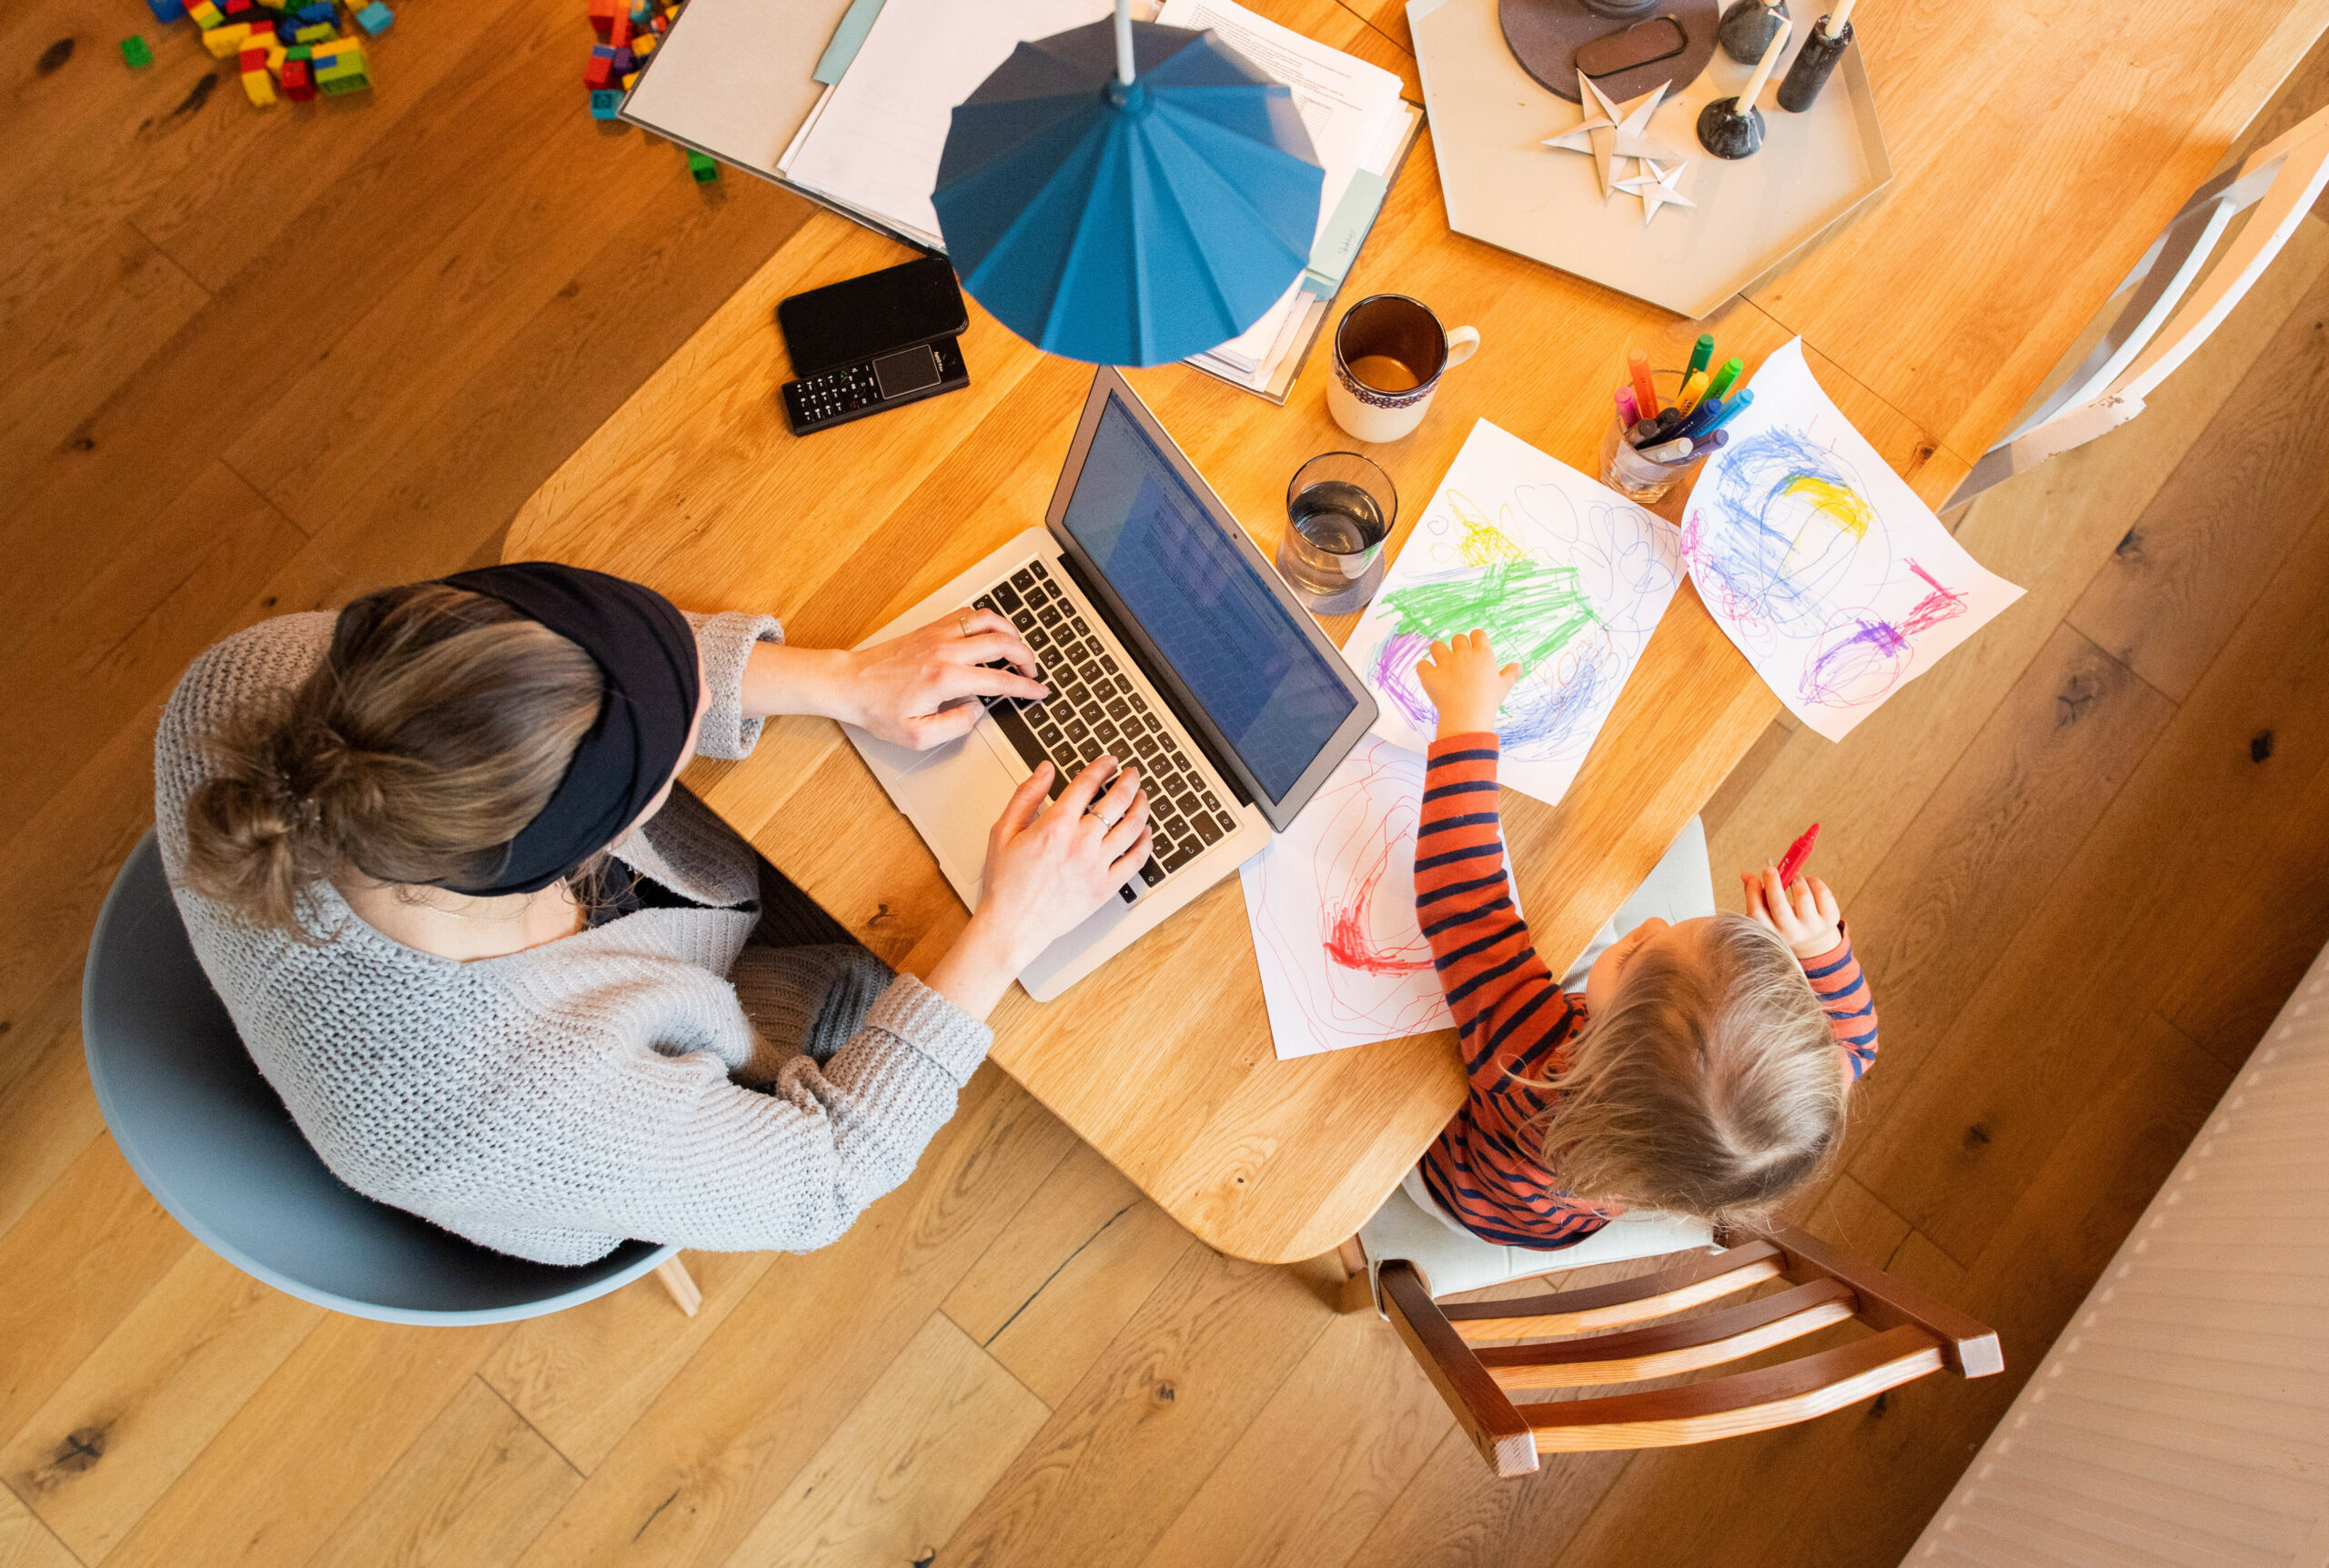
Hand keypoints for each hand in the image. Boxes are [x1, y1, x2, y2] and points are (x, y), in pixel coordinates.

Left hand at [832, 609, 1048, 749]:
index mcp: (945, 678)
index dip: (1025, 688)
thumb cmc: (878, 709)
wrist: (849, 683)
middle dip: (1026, 656)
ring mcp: (938, 634)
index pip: (999, 680)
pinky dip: (987, 621)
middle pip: (1002, 642)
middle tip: (1033, 671)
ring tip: (1018, 647)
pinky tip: (991, 633)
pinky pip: (968, 614)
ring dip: (1010, 632)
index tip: (1039, 691)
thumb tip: (976, 711)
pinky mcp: (930, 628)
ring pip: (988, 620)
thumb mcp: (918, 735)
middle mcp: (945, 650)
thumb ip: (955, 726)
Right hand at [963, 757, 1152, 971]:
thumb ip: (1026, 795)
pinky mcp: (1106, 887)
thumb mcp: (1003, 831)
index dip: (1103, 767)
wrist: (1011, 926)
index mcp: (1056, 825)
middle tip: (1132, 774)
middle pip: (1118, 800)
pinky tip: (1145, 833)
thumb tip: (1045, 770)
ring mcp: (1097, 866)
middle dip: (1129, 780)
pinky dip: (1145, 843)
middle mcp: (1081, 843)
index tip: (1109, 762)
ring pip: (1133, 827)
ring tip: (1143, 797)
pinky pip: (1136, 861)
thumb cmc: (1005, 883)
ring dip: (1142, 806)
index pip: (1088, 783)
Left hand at [1415, 630, 1520, 737]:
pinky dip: (1424, 669)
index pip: (1477, 633)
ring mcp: (1445, 663)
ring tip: (1442, 664)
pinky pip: (1421, 664)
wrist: (1468, 715)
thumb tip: (1518, 666)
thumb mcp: (1503, 687)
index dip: (1475, 640)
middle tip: (1459, 662)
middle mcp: (1463, 654)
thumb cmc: (1488, 701)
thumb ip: (1510, 674)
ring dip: (1438, 653)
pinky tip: (1430, 676)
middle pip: (1457, 638)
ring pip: (1436, 646)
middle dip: (1458, 647)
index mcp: (1482, 654)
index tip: (1475, 650)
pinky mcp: (1430, 675)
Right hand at [1742, 867, 1843, 961]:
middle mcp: (1792, 934)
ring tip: (1794, 876)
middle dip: (1773, 884)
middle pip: (1779, 906)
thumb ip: (1756, 895)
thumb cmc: (1786, 922)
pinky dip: (1814, 882)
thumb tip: (1746, 875)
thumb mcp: (1769, 915)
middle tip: (1770, 869)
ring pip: (1803, 896)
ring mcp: (1812, 927)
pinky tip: (1808, 882)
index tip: (1754, 879)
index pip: (1757, 914)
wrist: (1815, 942)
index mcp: (1772, 932)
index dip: (1753, 893)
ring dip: (1796, 879)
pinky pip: (1822, 894)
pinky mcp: (1830, 920)